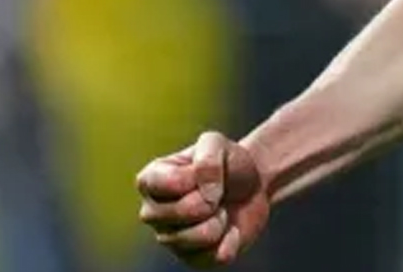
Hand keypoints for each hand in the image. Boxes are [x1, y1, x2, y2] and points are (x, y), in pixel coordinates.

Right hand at [137, 131, 271, 267]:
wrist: (253, 187)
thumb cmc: (227, 163)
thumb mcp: (218, 143)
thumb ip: (208, 159)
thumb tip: (207, 195)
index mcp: (150, 180)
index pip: (167, 183)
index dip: (197, 176)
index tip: (208, 171)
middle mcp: (152, 212)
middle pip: (181, 212)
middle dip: (210, 200)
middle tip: (216, 194)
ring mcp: (169, 239)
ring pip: (198, 236)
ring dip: (221, 220)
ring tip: (220, 210)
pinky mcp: (191, 259)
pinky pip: (213, 256)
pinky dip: (231, 240)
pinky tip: (229, 230)